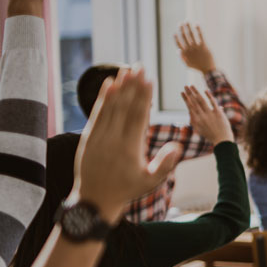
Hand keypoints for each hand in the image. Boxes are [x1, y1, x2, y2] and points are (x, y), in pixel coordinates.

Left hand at [74, 68, 181, 224]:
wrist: (94, 200)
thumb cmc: (127, 190)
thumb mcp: (151, 182)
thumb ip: (165, 164)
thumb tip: (177, 145)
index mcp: (130, 148)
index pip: (138, 116)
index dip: (144, 96)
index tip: (149, 80)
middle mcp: (113, 139)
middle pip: (124, 106)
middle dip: (133, 85)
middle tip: (139, 66)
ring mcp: (99, 137)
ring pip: (110, 106)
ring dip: (119, 86)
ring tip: (126, 69)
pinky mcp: (89, 137)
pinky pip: (97, 113)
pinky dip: (103, 98)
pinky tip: (109, 84)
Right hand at [174, 23, 215, 73]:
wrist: (208, 69)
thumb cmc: (197, 67)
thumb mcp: (187, 64)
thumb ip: (182, 57)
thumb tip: (178, 50)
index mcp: (185, 53)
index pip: (178, 43)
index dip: (176, 38)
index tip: (174, 32)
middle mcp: (190, 49)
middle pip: (184, 36)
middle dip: (181, 29)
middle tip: (180, 23)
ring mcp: (196, 47)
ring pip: (191, 34)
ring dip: (188, 27)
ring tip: (186, 21)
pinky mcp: (204, 46)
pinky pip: (200, 36)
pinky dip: (198, 29)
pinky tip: (196, 24)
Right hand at [182, 85, 232, 143]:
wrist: (222, 140)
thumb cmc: (210, 135)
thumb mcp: (199, 129)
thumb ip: (194, 120)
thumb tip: (190, 111)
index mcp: (196, 120)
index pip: (189, 106)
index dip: (185, 99)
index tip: (182, 92)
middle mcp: (201, 116)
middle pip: (194, 102)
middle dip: (189, 93)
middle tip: (185, 86)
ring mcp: (209, 114)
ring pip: (201, 101)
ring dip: (196, 92)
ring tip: (191, 86)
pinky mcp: (218, 113)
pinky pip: (212, 102)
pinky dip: (209, 96)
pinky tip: (205, 90)